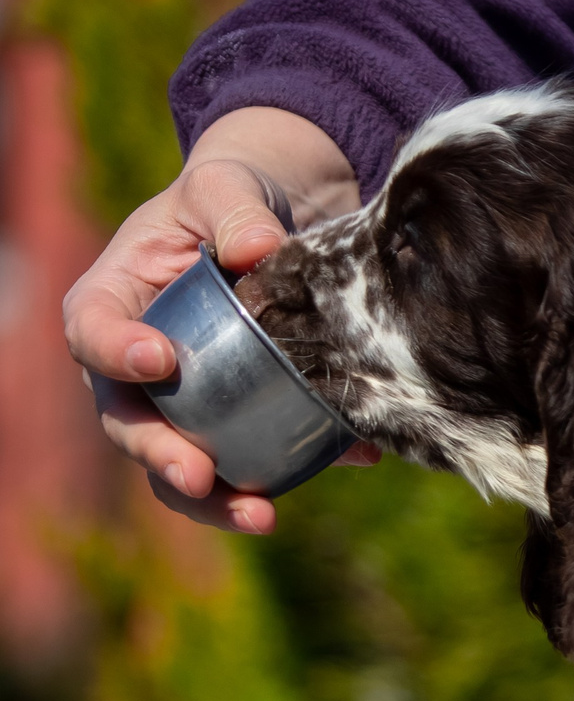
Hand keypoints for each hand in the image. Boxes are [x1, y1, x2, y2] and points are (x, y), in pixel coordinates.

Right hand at [64, 107, 374, 533]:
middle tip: (200, 475)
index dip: (115, 353)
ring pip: (186, 464)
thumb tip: (259, 249)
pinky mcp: (250, 416)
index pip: (92, 332)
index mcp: (115, 299)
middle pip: (131, 421)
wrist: (286, 214)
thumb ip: (235, 208)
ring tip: (261, 517)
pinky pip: (265, 454)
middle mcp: (141, 362)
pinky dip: (303, 466)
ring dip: (218, 501)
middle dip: (162, 456)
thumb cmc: (235, 194)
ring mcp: (193, 399)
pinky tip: (354, 460)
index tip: (160, 361)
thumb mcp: (226, 183)